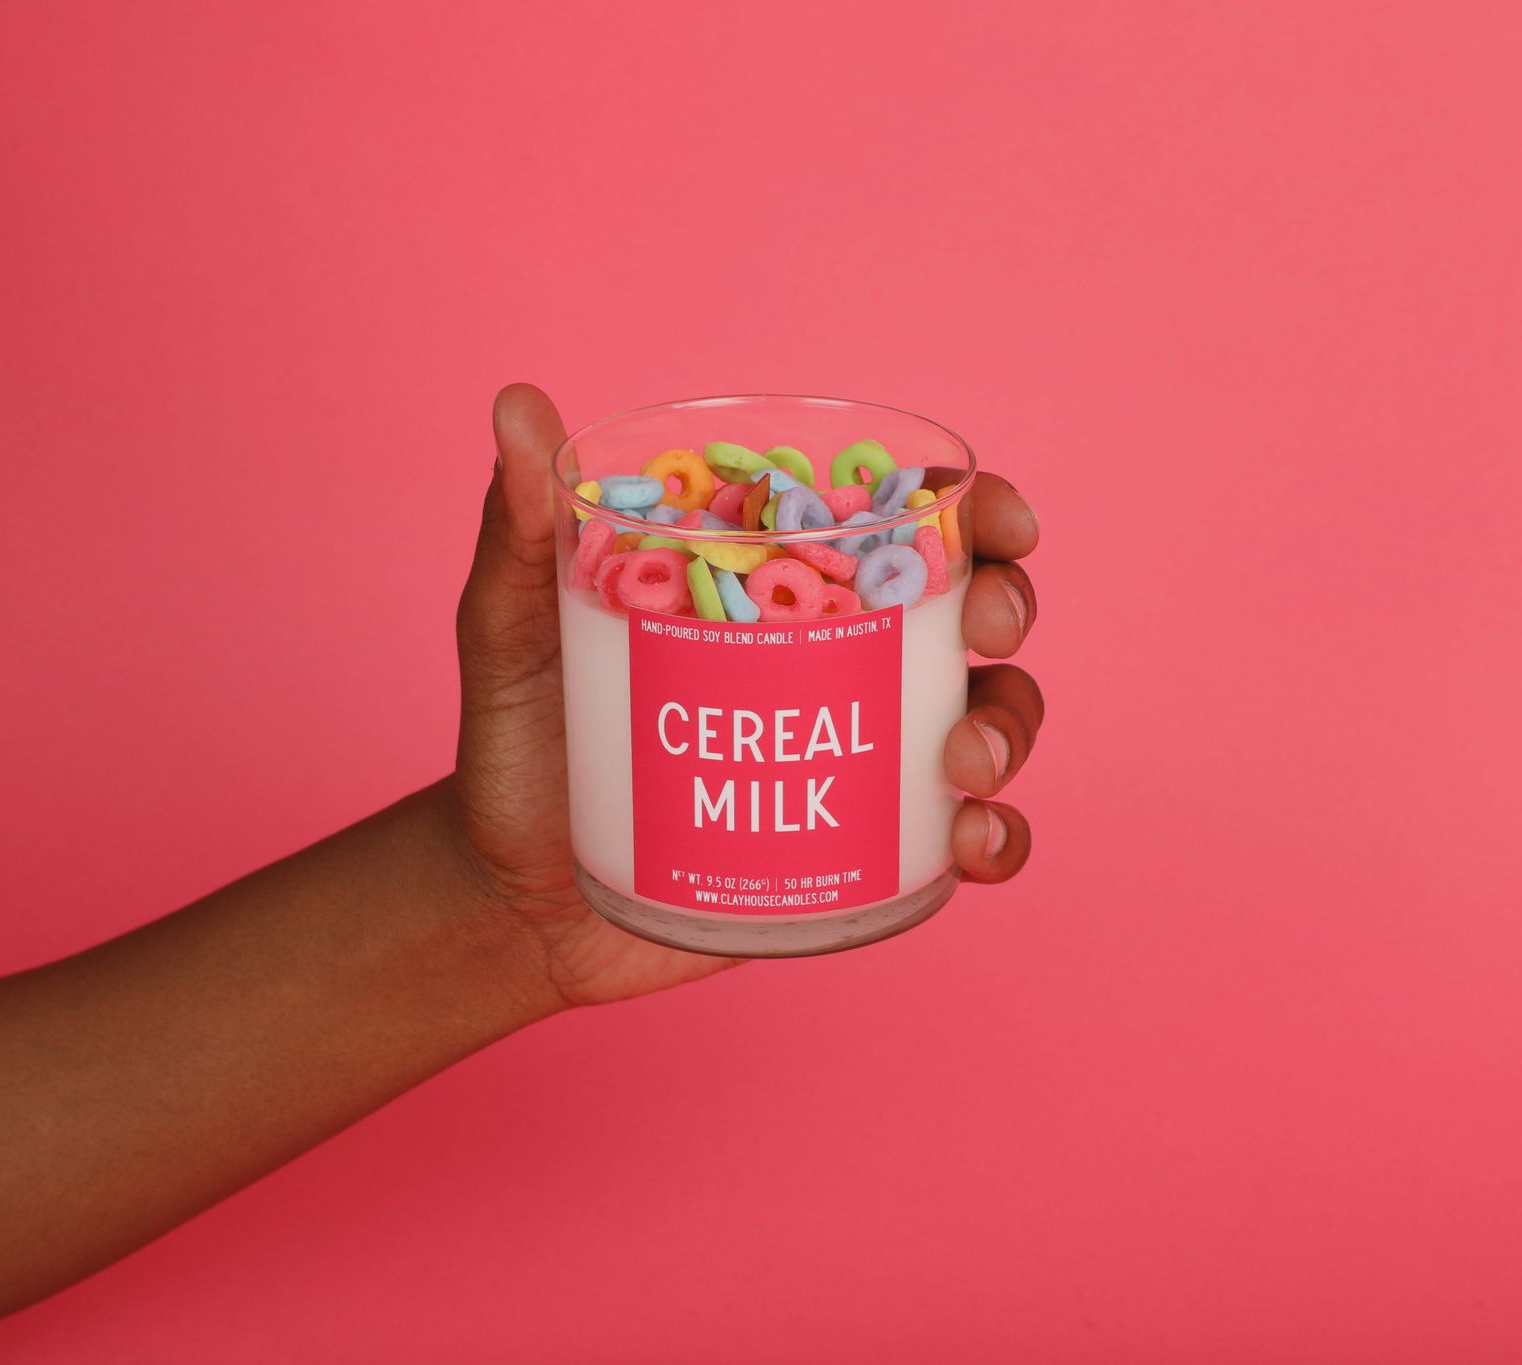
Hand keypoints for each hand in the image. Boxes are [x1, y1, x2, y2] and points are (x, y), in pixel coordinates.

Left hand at [449, 385, 1043, 1007]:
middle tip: (983, 631)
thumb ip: (521, 528)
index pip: (902, 522)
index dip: (978, 509)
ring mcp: (860, 755)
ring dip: (1009, 728)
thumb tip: (515, 405)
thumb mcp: (512, 629)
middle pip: (969, 610)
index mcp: (779, 583)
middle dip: (1007, 607)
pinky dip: (998, 839)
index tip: (1001, 519)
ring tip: (964, 768)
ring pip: (986, 717)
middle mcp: (839, 657)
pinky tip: (973, 846)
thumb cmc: (517, 746)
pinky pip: (964, 838)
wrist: (513, 900)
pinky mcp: (862, 849)